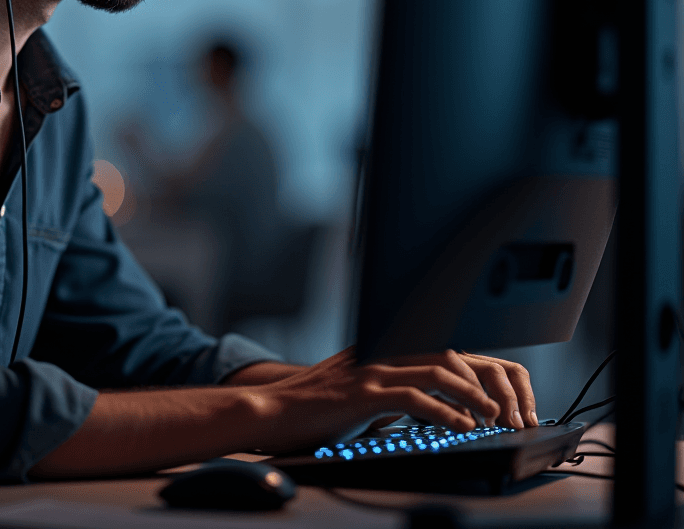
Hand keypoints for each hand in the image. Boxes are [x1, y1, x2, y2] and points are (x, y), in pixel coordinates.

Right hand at [253, 347, 533, 453]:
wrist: (271, 412)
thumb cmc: (313, 408)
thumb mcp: (360, 393)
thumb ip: (391, 391)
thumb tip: (428, 408)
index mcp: (383, 350)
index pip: (444, 350)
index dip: (478, 373)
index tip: (499, 401)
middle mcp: (381, 352)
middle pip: (450, 354)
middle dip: (485, 382)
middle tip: (504, 413)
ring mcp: (372, 370)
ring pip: (439, 369)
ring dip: (473, 396)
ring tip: (491, 418)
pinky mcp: (362, 393)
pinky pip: (415, 397)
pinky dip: (446, 412)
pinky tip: (462, 426)